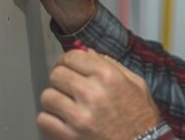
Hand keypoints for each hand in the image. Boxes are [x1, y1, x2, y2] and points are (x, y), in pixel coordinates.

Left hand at [37, 49, 161, 139]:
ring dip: (55, 98)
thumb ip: (110, 65)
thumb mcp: (135, 82)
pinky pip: (43, 119)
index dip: (68, 59)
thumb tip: (86, 53)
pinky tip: (63, 118)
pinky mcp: (70, 136)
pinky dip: (50, 118)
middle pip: (56, 74)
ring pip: (47, 96)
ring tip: (66, 103)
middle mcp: (91, 93)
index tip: (68, 65)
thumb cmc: (140, 115)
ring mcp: (79, 116)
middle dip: (61, 77)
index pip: (72, 57)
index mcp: (108, 76)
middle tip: (68, 84)